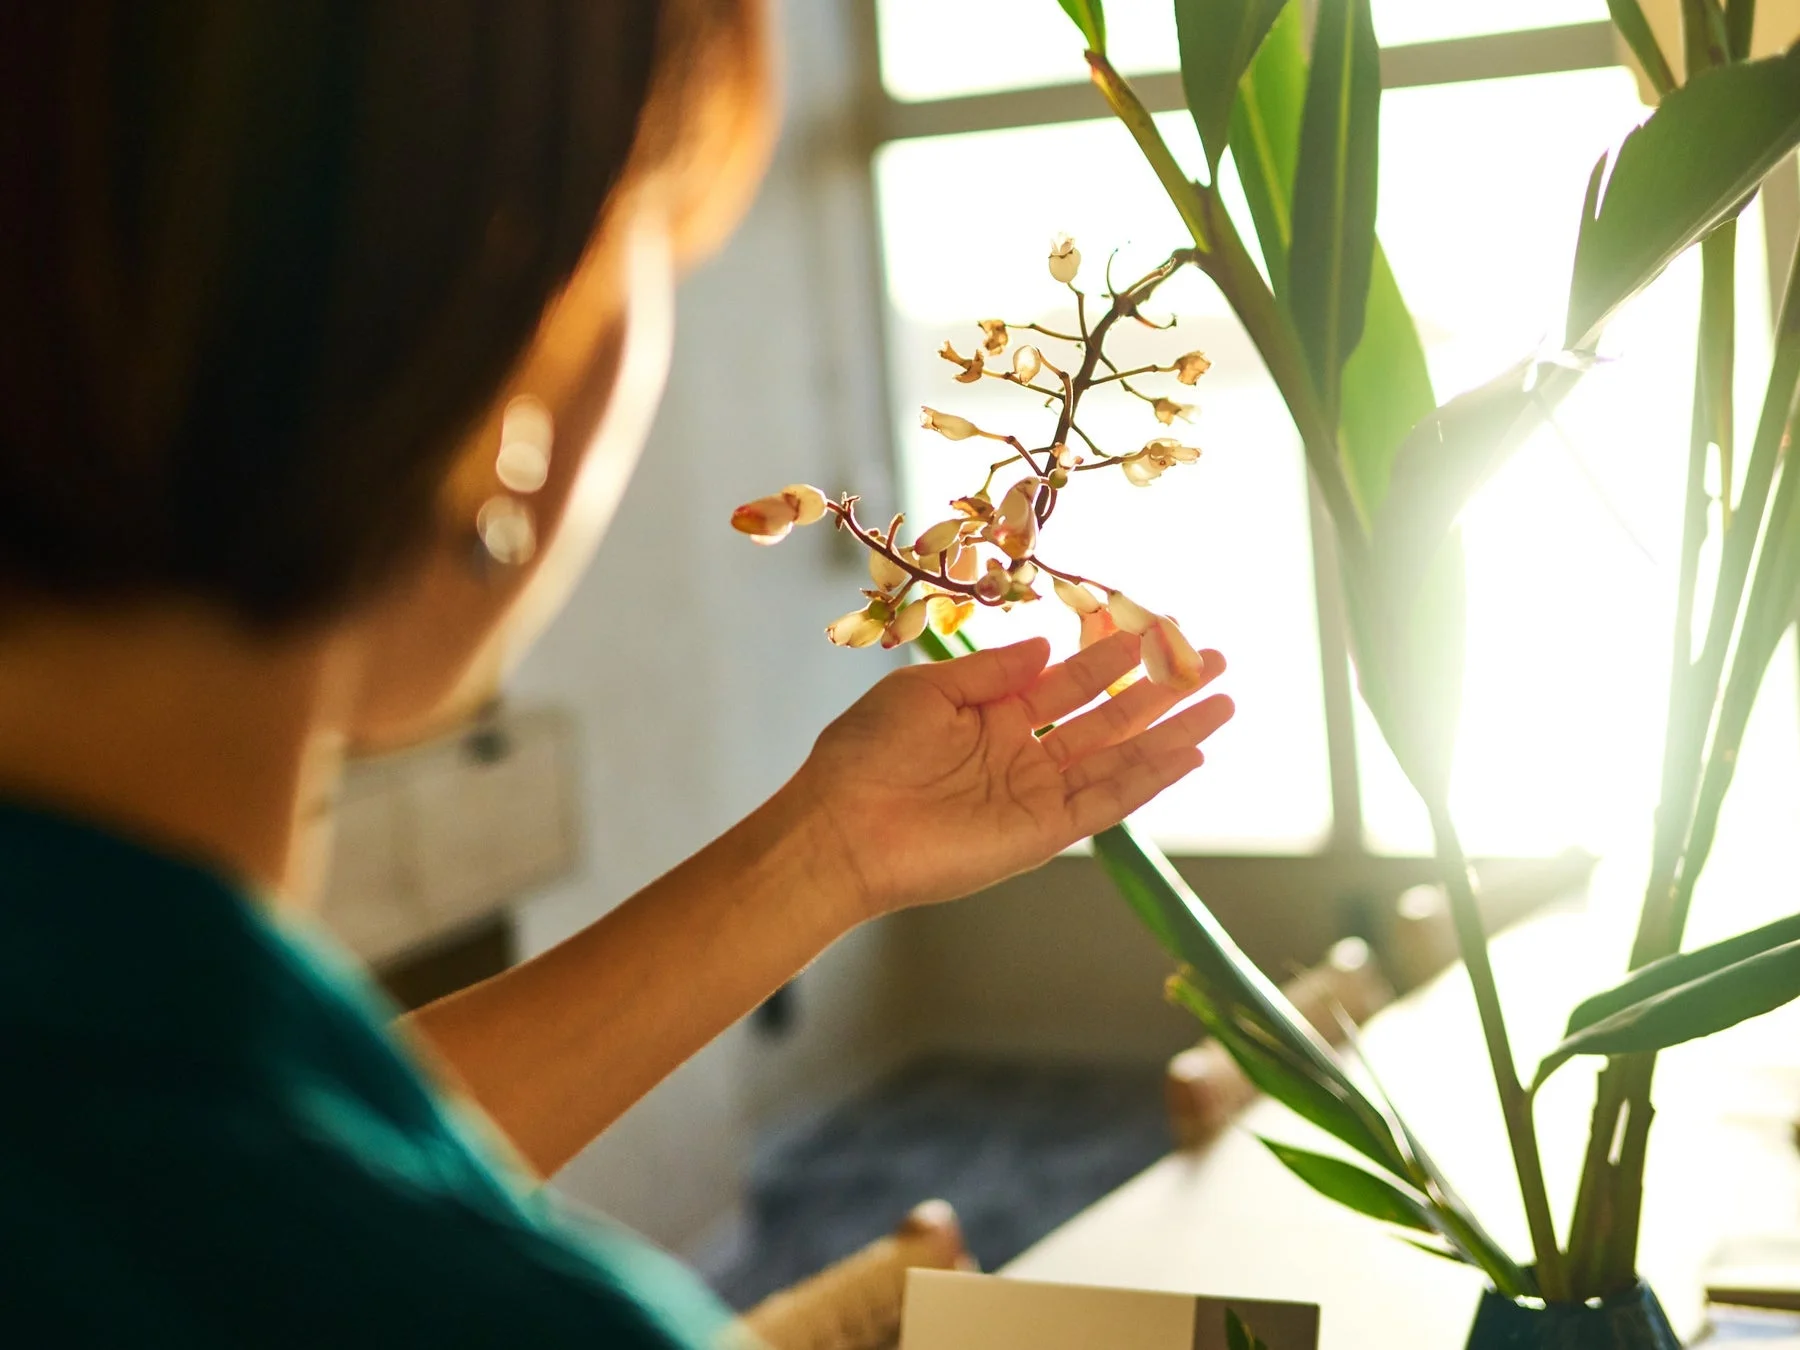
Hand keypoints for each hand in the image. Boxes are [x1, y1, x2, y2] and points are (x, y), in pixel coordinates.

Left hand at [789, 633, 1232, 919]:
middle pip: (1110, 716)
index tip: (1158, 626)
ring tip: (1223, 703)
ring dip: (1173, 731)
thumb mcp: (926, 689)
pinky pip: (1107, 802)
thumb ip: (993, 669)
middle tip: (1214, 659)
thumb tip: (1050, 646)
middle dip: (1162, 689)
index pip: (1071, 680)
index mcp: (993, 715)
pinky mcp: (1043, 834)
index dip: (1114, 654)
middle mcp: (1023, 754)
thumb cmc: (866, 753)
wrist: (839, 826)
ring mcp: (1037, 795)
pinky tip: (1189, 755)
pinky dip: (1150, 780)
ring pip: (1121, 758)